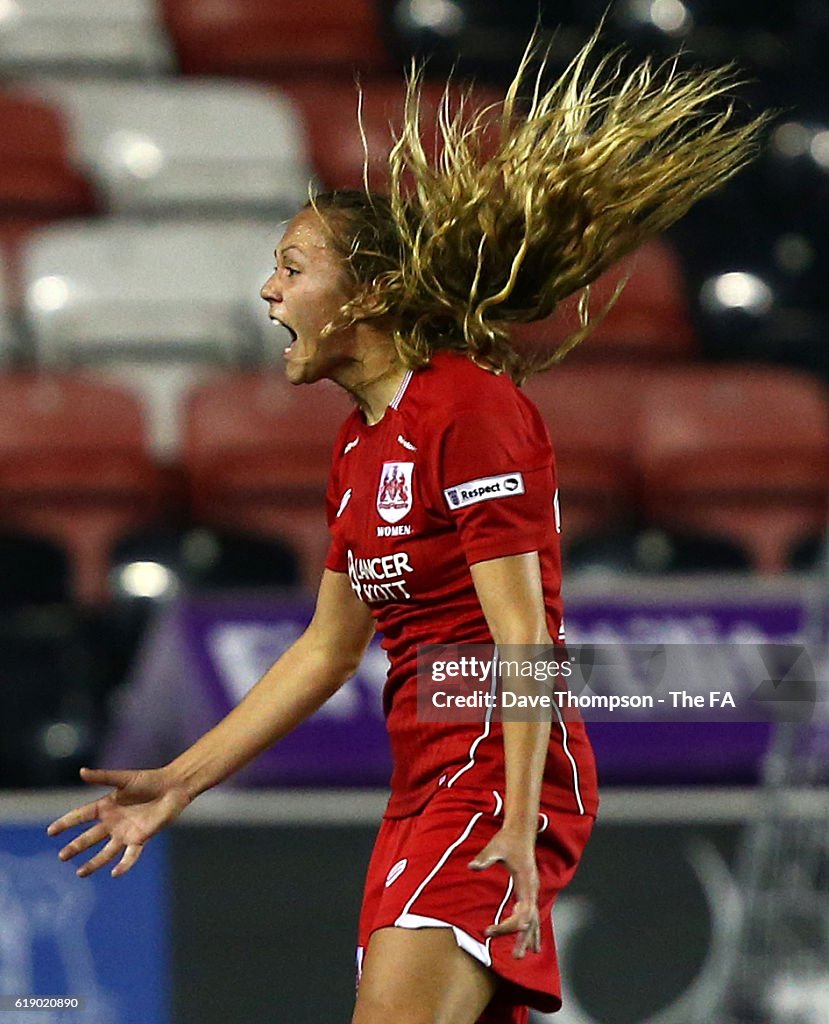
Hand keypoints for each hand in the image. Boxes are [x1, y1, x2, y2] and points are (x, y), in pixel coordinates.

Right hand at [47, 767, 190, 878]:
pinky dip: (124, 865)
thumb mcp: (123, 778)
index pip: (80, 816)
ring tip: (79, 873)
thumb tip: (81, 771)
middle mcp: (113, 822)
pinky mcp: (140, 838)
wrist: (172, 787)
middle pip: (89, 837)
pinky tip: (115, 873)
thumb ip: (102, 777)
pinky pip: (130, 855)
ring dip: (93, 863)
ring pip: (105, 852)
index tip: (50, 831)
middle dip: (75, 847)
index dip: (66, 823)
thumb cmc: (148, 780)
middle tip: (61, 857)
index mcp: (106, 805)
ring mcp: (125, 832)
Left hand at [468, 827, 539, 957]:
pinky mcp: (530, 889)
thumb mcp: (495, 847)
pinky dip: (534, 928)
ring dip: (530, 937)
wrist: (521, 831)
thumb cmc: (508, 839)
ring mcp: (533, 890)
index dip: (507, 926)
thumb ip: (484, 858)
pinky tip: (533, 940)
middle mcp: (532, 889)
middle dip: (523, 938)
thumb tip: (472, 866)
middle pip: (531, 921)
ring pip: (535, 919)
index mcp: (526, 882)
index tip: (488, 931)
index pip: (522, 913)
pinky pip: (534, 913)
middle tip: (516, 957)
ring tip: (525, 954)